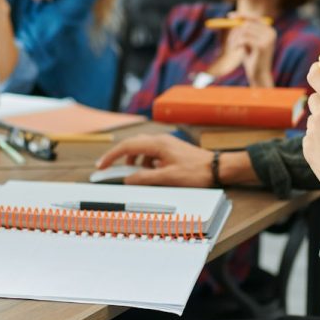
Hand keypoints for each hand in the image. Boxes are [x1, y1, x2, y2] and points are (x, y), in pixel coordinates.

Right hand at [96, 133, 212, 187]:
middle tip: (111, 169)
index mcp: (158, 144)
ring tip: (136, 175)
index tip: (102, 165)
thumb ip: (145, 178)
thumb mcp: (168, 178)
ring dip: (135, 161)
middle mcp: (161, 140)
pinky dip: (146, 163)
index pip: (127, 146)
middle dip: (121, 157)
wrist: (217, 168)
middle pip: (133, 145)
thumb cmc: (197, 172)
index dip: (112, 156)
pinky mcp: (171, 150)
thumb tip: (128, 178)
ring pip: (142, 149)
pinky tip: (152, 173)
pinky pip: (152, 154)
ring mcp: (167, 144)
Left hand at [225, 15, 276, 86]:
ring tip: (234, 47)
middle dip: (235, 31)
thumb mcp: (248, 42)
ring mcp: (267, 39)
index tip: (229, 16)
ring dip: (235, 38)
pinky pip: (243, 38)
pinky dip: (236, 43)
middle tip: (230, 41)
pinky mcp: (261, 46)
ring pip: (244, 30)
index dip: (241, 15)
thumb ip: (244, 30)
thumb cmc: (252, 59)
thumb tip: (235, 18)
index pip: (254, 18)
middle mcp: (271, 33)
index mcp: (270, 30)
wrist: (259, 75)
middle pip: (247, 23)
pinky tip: (236, 50)